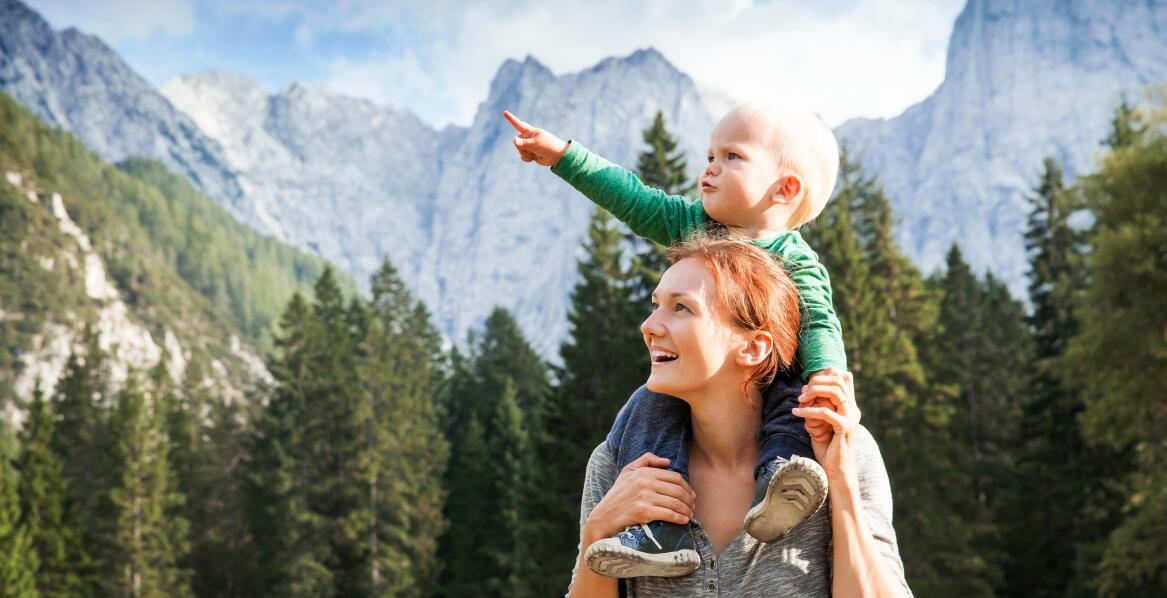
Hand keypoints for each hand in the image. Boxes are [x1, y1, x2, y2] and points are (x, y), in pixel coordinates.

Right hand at [504, 111, 569, 166]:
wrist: (556, 156)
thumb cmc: (547, 146)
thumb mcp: (535, 143)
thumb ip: (523, 143)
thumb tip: (513, 140)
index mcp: (530, 131)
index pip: (519, 124)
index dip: (511, 119)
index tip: (505, 112)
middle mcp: (528, 137)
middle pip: (517, 142)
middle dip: (523, 147)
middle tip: (534, 148)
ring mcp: (529, 145)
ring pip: (519, 150)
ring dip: (526, 154)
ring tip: (536, 153)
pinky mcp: (530, 153)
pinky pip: (522, 156)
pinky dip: (527, 158)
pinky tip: (534, 158)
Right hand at [584, 452, 695, 542]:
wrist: (603, 517)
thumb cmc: (617, 495)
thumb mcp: (627, 472)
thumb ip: (645, 460)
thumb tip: (667, 461)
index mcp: (643, 472)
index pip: (674, 477)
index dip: (687, 486)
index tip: (691, 495)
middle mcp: (644, 482)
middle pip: (677, 490)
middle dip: (689, 499)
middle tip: (693, 506)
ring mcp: (644, 497)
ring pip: (675, 503)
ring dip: (687, 510)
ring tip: (690, 514)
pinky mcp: (644, 512)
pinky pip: (669, 514)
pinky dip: (679, 518)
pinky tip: (684, 521)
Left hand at [794, 368, 859, 486]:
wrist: (836, 472)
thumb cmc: (827, 448)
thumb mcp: (820, 423)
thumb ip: (817, 405)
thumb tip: (804, 389)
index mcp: (849, 406)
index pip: (844, 378)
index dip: (826, 375)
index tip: (808, 384)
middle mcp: (852, 409)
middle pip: (839, 380)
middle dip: (817, 382)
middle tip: (801, 393)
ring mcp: (850, 418)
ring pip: (835, 392)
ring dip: (814, 393)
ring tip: (799, 401)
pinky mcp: (844, 429)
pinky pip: (825, 413)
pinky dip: (808, 411)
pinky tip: (796, 413)